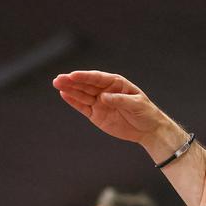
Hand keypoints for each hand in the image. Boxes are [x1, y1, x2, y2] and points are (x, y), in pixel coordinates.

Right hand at [52, 71, 168, 144]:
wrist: (148, 130)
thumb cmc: (145, 113)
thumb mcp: (136, 104)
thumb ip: (120, 100)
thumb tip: (103, 97)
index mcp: (116, 83)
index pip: (97, 78)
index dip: (85, 76)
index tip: (73, 75)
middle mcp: (105, 90)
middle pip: (86, 84)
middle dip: (72, 81)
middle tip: (58, 79)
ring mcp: (99, 102)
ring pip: (82, 94)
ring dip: (70, 89)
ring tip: (57, 84)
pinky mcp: (96, 114)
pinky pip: (83, 107)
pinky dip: (73, 101)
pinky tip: (64, 94)